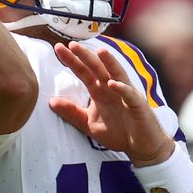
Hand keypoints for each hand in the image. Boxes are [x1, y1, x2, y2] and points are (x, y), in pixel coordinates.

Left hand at [48, 41, 173, 166]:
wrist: (141, 147)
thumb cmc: (118, 132)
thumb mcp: (89, 124)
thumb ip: (72, 113)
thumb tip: (51, 102)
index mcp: (99, 91)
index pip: (83, 72)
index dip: (72, 60)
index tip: (58, 48)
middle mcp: (112, 88)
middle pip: (98, 68)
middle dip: (86, 56)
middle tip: (72, 44)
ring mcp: (126, 95)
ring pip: (117, 74)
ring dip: (109, 63)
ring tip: (100, 52)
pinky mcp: (138, 106)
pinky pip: (130, 95)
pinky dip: (122, 89)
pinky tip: (113, 84)